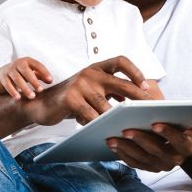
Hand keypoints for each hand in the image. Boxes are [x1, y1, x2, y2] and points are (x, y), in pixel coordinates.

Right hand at [0, 57, 52, 99]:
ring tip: (32, 96)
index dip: (44, 72)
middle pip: (26, 71)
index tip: (50, 80)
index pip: (37, 65)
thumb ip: (40, 75)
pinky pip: (7, 84)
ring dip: (25, 88)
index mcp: (27, 61)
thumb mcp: (31, 72)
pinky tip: (18, 98)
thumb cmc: (22, 73)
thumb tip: (50, 81)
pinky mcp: (2, 77)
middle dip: (34, 81)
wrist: (3, 72)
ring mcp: (9, 69)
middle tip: (41, 90)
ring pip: (17, 78)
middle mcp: (18, 63)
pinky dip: (13, 91)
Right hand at [22, 55, 153, 126]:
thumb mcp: (93, 90)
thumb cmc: (74, 99)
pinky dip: (98, 124)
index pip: (120, 60)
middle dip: (137, 96)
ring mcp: (80, 84)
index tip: (146, 85)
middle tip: (149, 109)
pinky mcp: (71, 98)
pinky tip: (103, 131)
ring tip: (128, 126)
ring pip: (106, 105)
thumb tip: (139, 101)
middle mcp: (90, 73)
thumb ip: (111, 91)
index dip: (135, 71)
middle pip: (120, 83)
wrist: (41, 105)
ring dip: (117, 118)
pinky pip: (90, 115)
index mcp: (97, 68)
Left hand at [106, 116, 191, 171]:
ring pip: (142, 159)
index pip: (178, 141)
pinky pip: (134, 163)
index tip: (155, 123)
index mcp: (188, 146)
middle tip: (126, 129)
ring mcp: (161, 166)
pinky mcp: (149, 168)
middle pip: (157, 151)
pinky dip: (123, 154)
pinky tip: (112, 144)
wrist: (181, 139)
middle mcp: (176, 160)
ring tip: (112, 137)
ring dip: (127, 148)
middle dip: (141, 140)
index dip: (167, 133)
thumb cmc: (184, 122)